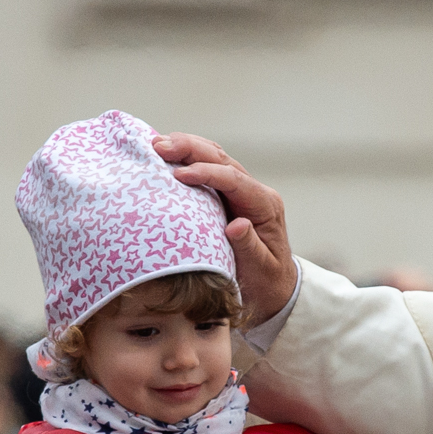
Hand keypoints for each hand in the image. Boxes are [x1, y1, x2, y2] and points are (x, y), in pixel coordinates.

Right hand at [153, 133, 296, 323]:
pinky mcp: (228, 196)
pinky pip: (208, 169)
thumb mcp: (260, 270)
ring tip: (157, 145)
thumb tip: (237, 225)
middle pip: (223, 160)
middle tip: (159, 146)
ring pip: (215, 158)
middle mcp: (255, 192)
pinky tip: (166, 156)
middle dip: (191, 149)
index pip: (235, 180)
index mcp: (265, 206)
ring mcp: (242, 192)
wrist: (275, 288)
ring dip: (187, 148)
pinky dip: (188, 159)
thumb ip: (249, 247)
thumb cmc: (267, 282)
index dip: (207, 173)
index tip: (179, 174)